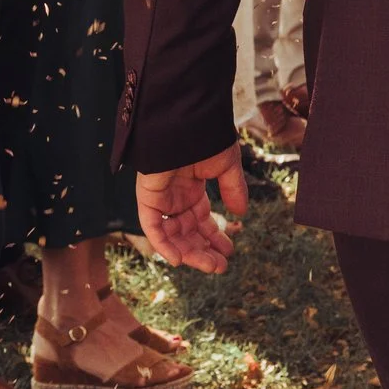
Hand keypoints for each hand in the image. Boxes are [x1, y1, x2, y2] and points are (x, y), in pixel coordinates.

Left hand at [136, 145, 249, 271]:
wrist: (186, 121)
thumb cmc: (206, 138)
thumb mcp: (227, 166)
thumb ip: (233, 190)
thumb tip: (241, 213)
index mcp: (192, 189)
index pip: (201, 221)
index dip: (214, 236)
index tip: (229, 250)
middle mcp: (175, 197)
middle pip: (188, 232)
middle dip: (204, 250)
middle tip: (221, 266)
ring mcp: (161, 199)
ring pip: (173, 235)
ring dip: (189, 252)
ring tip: (211, 265)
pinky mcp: (147, 199)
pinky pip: (153, 228)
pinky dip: (164, 245)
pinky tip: (180, 259)